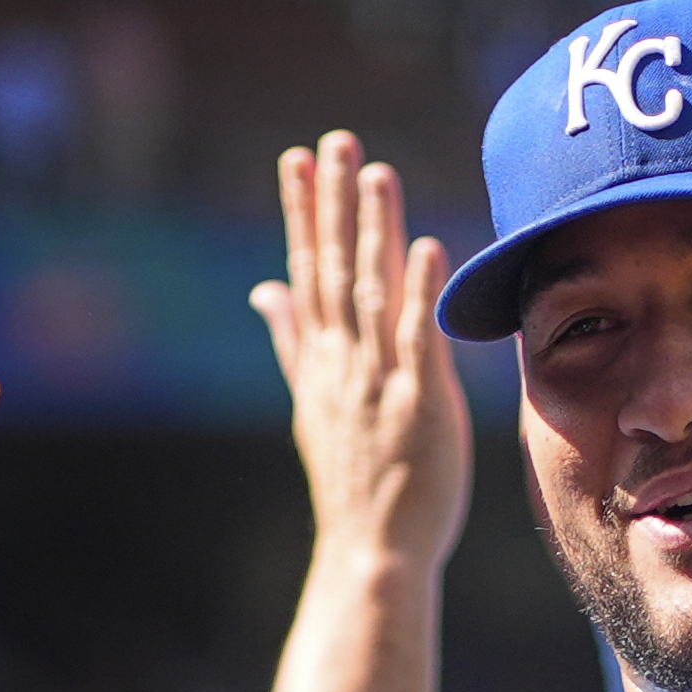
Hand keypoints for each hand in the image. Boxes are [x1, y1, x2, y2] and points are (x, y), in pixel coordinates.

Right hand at [257, 133, 468, 577]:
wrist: (371, 551)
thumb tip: (264, 290)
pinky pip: (416, 342)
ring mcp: (377, 383)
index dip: (301, 212)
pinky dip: (418, 292)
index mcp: (321, 361)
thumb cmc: (355, 482)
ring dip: (372, 230)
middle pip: (333, 269)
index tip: (296, 158)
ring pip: (371, 293)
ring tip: (375, 172)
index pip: (308, 272)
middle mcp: (343, 364)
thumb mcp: (312, 404)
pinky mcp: (418, 406)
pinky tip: (427, 245)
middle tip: (334, 139)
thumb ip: (293, 343)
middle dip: (331, 202)